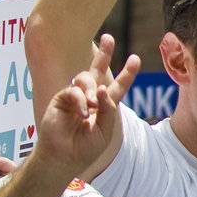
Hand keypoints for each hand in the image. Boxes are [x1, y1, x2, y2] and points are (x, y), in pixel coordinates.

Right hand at [34, 35, 139, 175]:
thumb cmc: (85, 149)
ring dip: (92, 89)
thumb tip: (103, 88)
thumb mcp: (105, 130)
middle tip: (108, 38)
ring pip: (85, 78)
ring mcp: (74, 97)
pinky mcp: (60, 99)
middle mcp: (89, 98)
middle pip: (96, 71)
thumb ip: (108, 109)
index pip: (117, 86)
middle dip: (103, 54)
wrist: (64, 159)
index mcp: (103, 106)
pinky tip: (82, 113)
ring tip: (91, 105)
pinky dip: (80, 100)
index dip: (127, 73)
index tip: (136, 58)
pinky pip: (73, 91)